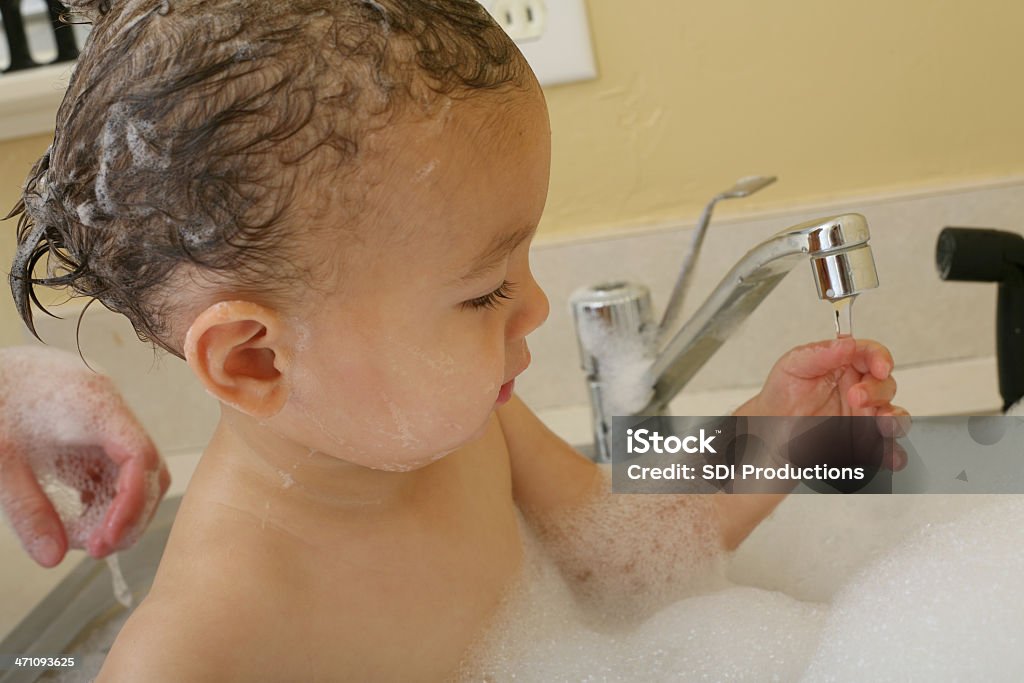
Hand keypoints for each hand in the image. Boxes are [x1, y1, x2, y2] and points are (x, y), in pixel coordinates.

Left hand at [0, 347, 168, 566]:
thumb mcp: (1, 459)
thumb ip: (27, 509)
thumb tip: (51, 556)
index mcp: (94, 404)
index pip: (139, 455)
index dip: (132, 503)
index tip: (107, 539)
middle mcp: (110, 407)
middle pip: (148, 467)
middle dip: (130, 514)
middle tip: (98, 548)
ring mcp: (105, 415)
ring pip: (136, 469)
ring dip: (120, 507)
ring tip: (89, 537)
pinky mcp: (94, 424)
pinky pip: (114, 464)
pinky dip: (105, 494)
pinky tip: (80, 514)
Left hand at [734, 337, 908, 470]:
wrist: (769, 431)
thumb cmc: (781, 396)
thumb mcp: (793, 366)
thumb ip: (820, 353)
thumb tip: (845, 344)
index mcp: (845, 366)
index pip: (872, 355)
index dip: (881, 358)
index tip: (880, 367)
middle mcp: (859, 390)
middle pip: (886, 385)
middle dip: (877, 391)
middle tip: (855, 398)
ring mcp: (863, 417)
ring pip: (894, 416)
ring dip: (894, 420)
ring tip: (881, 424)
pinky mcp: (863, 442)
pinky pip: (886, 450)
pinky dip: (891, 453)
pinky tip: (886, 454)